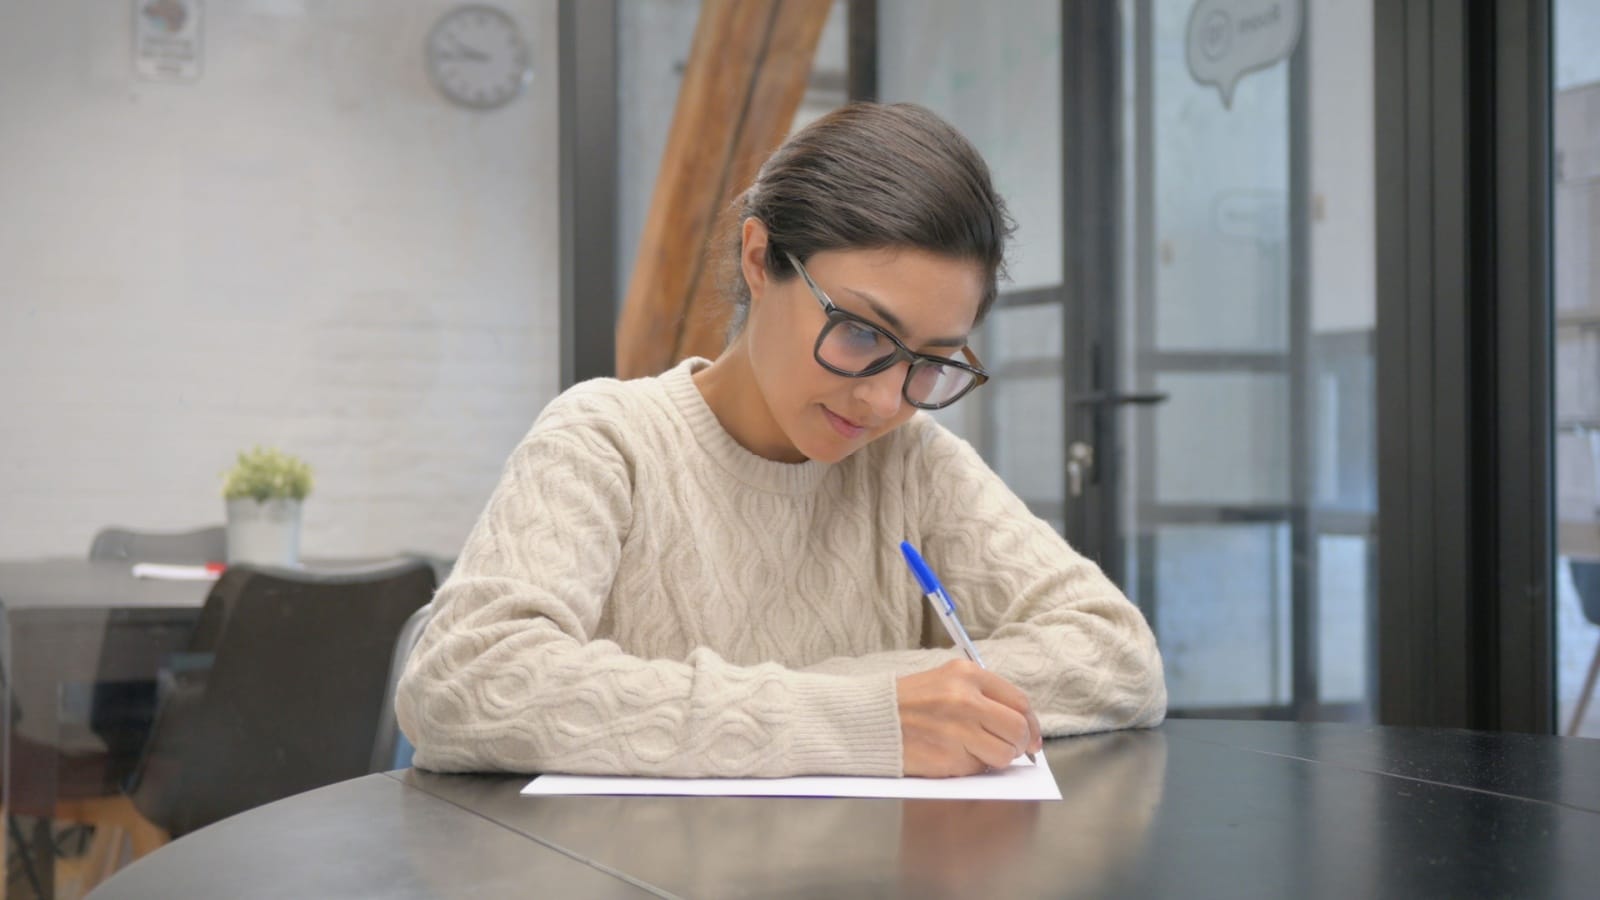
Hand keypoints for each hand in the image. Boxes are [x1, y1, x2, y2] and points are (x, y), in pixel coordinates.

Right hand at [896, 659, 1042, 776]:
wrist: (869, 720)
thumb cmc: (907, 702)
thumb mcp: (946, 682)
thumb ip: (982, 696)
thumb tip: (1019, 726)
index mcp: (968, 675)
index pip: (1019, 702)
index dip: (1031, 724)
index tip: (1031, 737)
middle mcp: (966, 700)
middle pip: (1018, 729)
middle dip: (1020, 745)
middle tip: (1011, 750)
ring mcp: (958, 730)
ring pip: (1004, 754)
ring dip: (997, 759)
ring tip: (977, 753)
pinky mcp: (949, 758)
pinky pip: (977, 769)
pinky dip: (971, 767)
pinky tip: (952, 756)